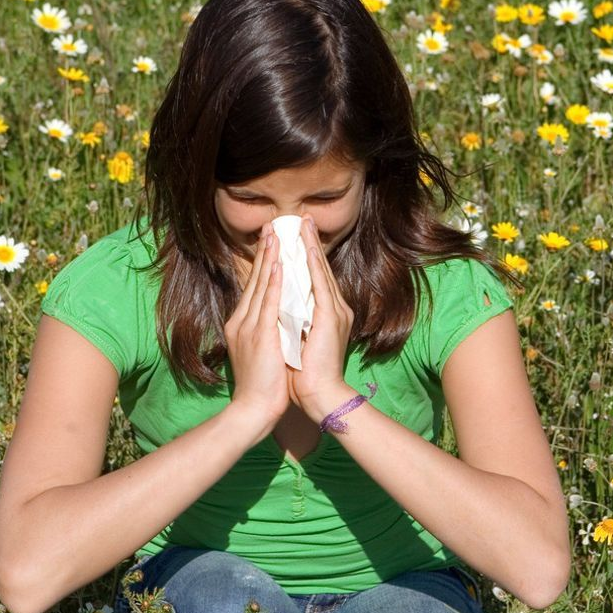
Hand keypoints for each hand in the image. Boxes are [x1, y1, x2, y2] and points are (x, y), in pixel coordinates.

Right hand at [223, 223, 290, 436]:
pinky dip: (272, 282)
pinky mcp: (259, 335)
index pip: (253, 287)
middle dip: (264, 252)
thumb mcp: (262, 351)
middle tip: (271, 227)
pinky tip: (278, 265)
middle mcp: (241, 321)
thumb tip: (279, 317)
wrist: (254, 409)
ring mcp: (248, 327)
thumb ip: (267, 331)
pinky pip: (267, 303)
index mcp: (241, 325)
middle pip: (253, 280)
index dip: (262, 263)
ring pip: (259, 285)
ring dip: (268, 259)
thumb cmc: (263, 385)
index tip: (270, 242)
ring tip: (275, 235)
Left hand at [288, 213, 356, 422]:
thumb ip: (292, 320)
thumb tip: (278, 307)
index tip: (296, 235)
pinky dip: (313, 266)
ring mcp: (334, 312)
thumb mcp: (294, 339)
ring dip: (311, 246)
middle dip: (310, 243)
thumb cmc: (303, 374)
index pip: (313, 279)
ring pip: (321, 271)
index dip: (305, 256)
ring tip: (304, 224)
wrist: (318, 394)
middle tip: (302, 219)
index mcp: (324, 314)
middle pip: (319, 269)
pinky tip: (307, 249)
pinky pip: (320, 285)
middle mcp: (333, 308)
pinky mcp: (331, 317)